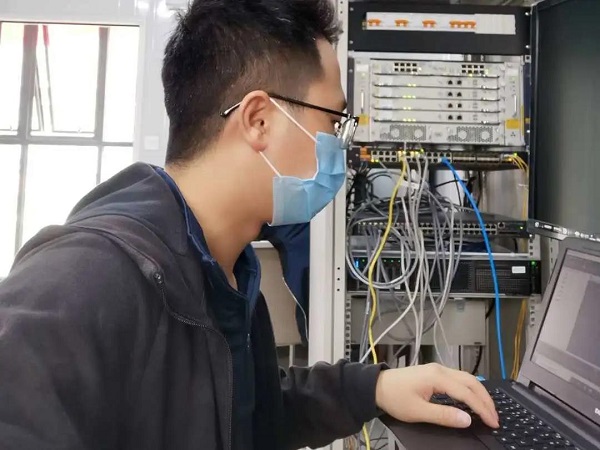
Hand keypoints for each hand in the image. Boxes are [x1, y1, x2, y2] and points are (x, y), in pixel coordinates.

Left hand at [375, 363, 499, 428]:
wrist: (376, 386)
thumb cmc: (395, 398)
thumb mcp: (418, 411)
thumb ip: (444, 415)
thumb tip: (467, 419)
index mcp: (437, 377)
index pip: (467, 393)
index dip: (482, 408)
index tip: (493, 422)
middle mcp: (440, 370)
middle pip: (471, 382)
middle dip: (486, 399)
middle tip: (495, 418)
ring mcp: (438, 369)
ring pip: (466, 379)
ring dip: (479, 393)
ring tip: (488, 410)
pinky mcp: (434, 373)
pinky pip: (459, 379)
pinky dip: (470, 389)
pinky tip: (473, 400)